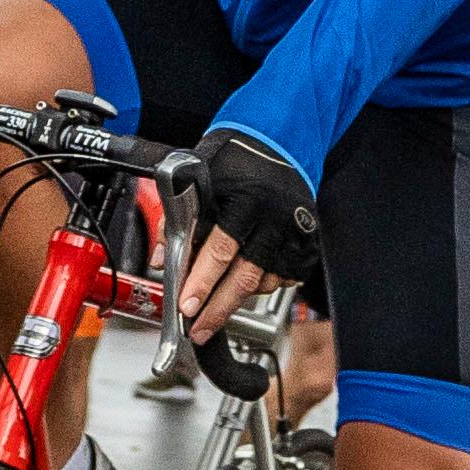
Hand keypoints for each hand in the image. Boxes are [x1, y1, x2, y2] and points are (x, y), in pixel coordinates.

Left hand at [180, 129, 317, 337]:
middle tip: (199, 328)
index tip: (186, 307)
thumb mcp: (197, 180)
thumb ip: (175, 222)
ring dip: (238, 298)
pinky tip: (246, 284)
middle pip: (245, 277)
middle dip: (218, 308)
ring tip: (216, 306)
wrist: (278, 141)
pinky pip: (285, 277)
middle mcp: (276, 216)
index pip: (220, 251)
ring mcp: (296, 230)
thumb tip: (161, 262)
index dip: (201, 283)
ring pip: (265, 281)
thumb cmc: (234, 159)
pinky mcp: (308, 240)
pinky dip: (263, 285)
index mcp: (246, 199)